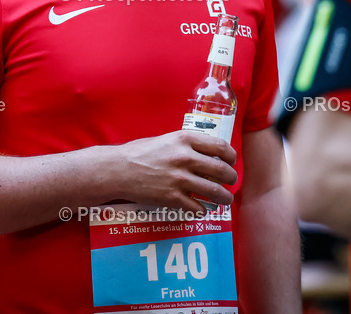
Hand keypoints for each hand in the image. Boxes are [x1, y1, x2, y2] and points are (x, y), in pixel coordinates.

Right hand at [110, 131, 237, 211]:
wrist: (118, 169)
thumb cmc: (140, 153)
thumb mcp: (166, 140)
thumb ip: (187, 145)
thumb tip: (208, 154)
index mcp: (185, 140)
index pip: (221, 147)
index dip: (231, 156)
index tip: (231, 162)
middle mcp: (185, 158)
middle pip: (222, 171)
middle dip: (232, 178)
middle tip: (231, 182)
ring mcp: (179, 179)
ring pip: (215, 192)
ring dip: (224, 198)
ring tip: (225, 200)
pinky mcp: (172, 198)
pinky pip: (197, 207)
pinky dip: (203, 210)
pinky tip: (201, 208)